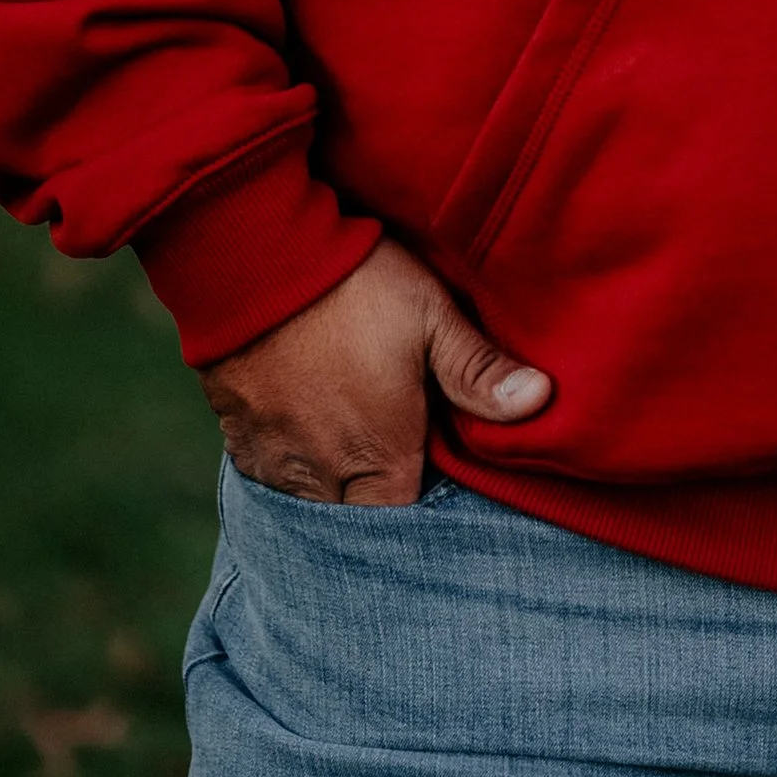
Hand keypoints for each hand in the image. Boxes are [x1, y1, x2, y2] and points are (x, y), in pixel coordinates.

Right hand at [197, 241, 550, 505]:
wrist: (253, 257)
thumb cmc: (353, 285)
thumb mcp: (430, 316)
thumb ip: (478, 369)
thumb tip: (539, 400)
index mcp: (378, 454)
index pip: (405, 520)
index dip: (422, 504)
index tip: (434, 475)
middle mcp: (322, 472)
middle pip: (355, 518)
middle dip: (376, 501)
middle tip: (395, 463)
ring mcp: (274, 456)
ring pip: (308, 503)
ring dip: (331, 487)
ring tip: (351, 453)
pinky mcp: (237, 434)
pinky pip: (268, 476)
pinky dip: (289, 467)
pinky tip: (306, 436)